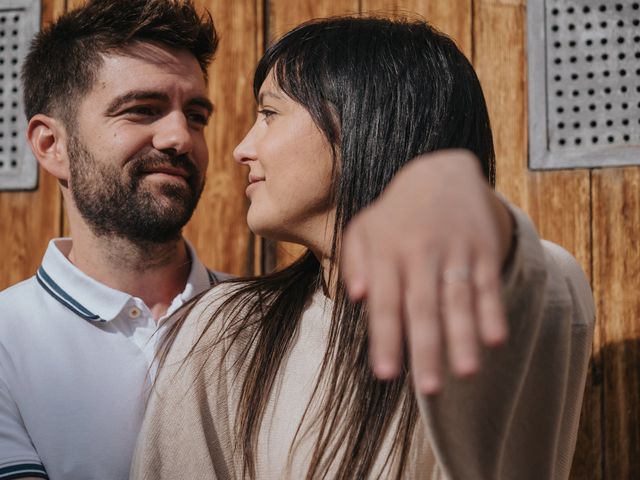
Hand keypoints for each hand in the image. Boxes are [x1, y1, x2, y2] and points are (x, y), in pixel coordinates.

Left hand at [342, 149, 512, 393]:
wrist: (442, 170)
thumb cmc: (395, 212)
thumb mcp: (364, 228)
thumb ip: (353, 261)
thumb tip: (354, 297)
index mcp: (386, 252)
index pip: (385, 302)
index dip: (386, 338)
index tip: (386, 374)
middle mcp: (420, 252)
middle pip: (423, 306)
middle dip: (427, 348)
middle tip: (429, 388)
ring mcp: (454, 249)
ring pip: (458, 298)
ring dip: (463, 336)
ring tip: (466, 372)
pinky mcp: (482, 247)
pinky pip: (487, 282)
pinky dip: (492, 310)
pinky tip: (495, 339)